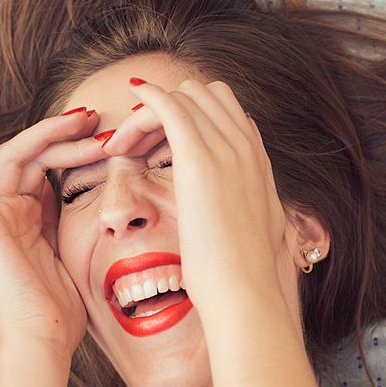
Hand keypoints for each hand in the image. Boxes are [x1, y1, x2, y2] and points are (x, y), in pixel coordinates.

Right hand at [0, 107, 107, 357]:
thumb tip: (116, 195)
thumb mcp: (81, 250)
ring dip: (50, 134)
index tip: (110, 131)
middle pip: (36, 153)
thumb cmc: (67, 306)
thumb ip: (83, 219)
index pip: (50, 163)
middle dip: (68, 134)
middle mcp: (10, 209)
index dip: (75, 143)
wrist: (46, 340)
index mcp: (34, 215)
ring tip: (85, 120)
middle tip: (100, 117)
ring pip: (17, 155)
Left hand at [102, 79, 295, 325]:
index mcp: (258, 163)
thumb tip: (249, 192)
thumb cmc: (246, 274)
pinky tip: (122, 122)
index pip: (225, 112)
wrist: (245, 291)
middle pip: (206, 95)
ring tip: (121, 145)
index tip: (159, 145)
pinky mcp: (199, 158)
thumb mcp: (264, 229)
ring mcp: (225, 149)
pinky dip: (144, 102)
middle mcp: (245, 147)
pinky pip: (167, 106)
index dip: (191, 119)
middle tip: (136, 143)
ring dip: (148, 113)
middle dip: (169, 109)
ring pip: (184, 96)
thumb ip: (254, 202)